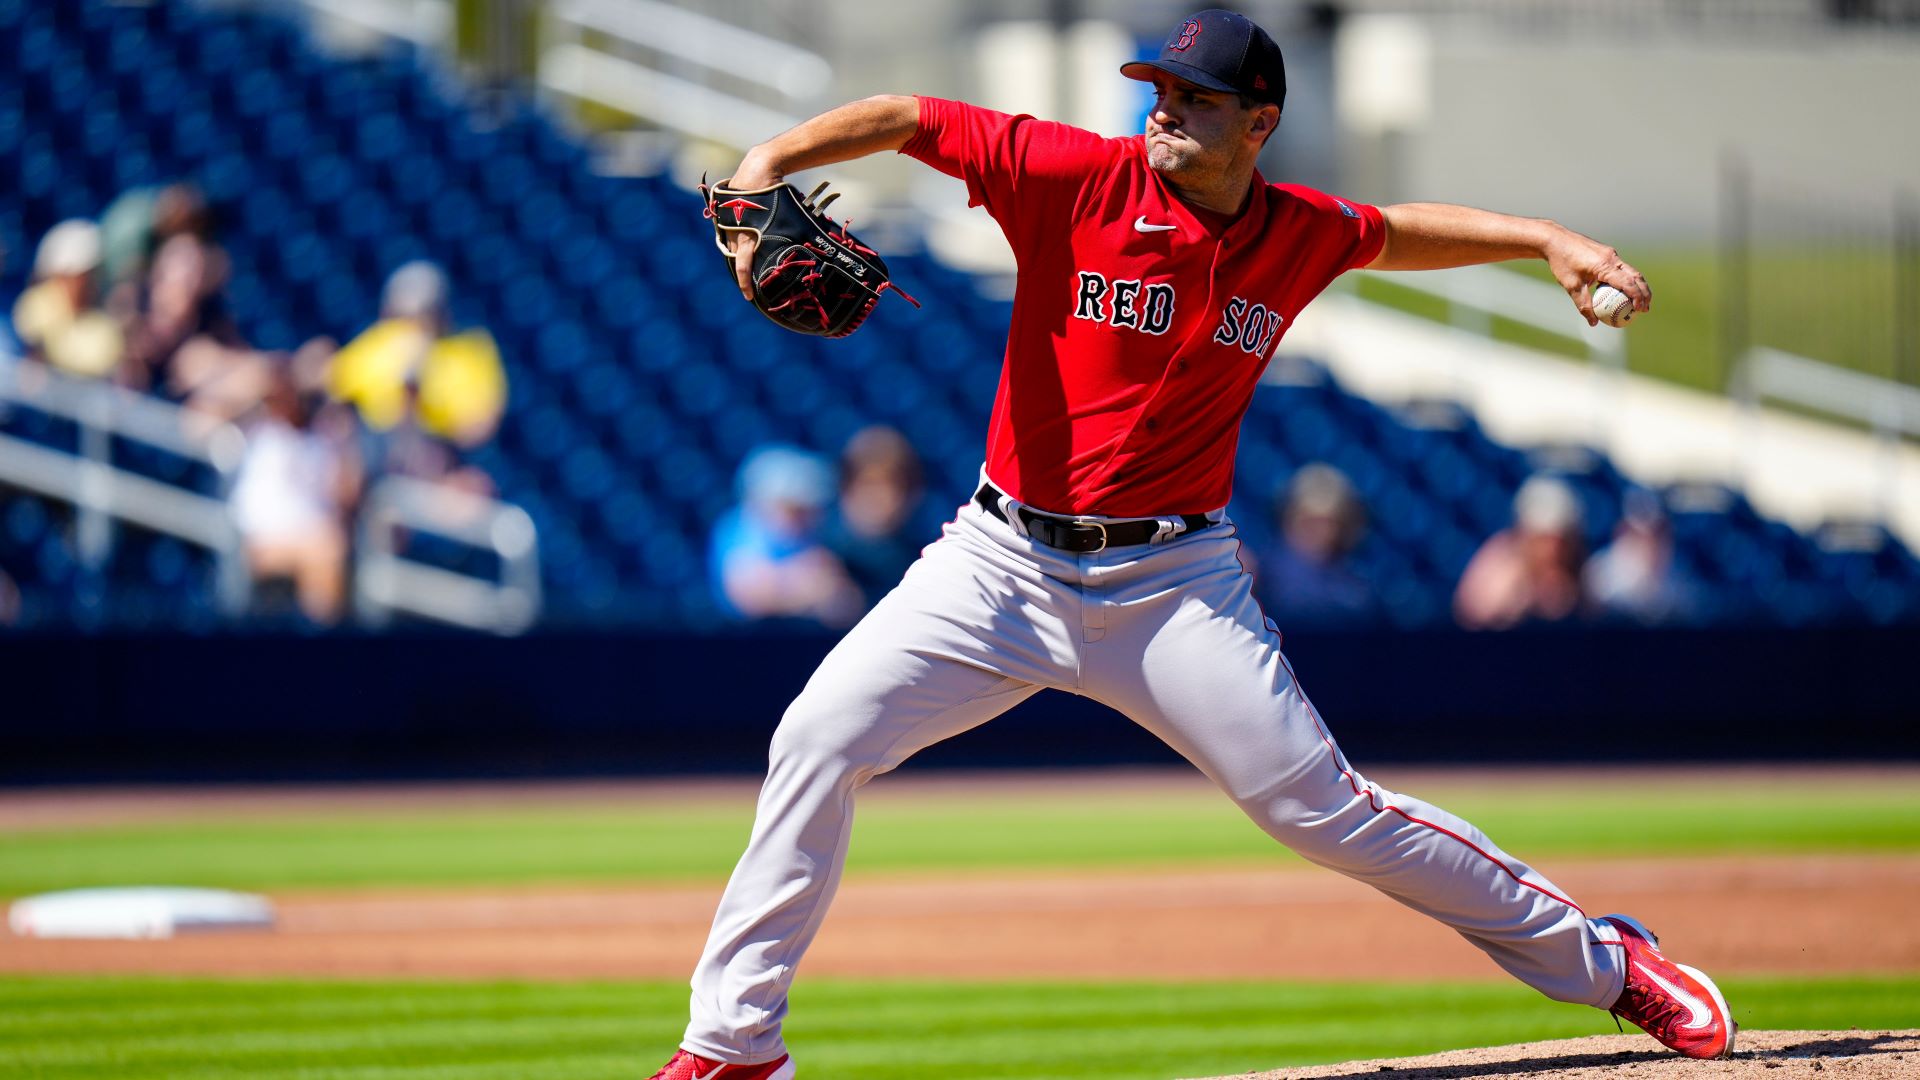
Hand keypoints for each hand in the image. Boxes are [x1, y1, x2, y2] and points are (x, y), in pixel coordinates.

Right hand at [726, 150, 781, 299]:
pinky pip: (731, 235)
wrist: (757, 169)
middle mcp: (736, 232)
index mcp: (749, 236)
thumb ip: (790, 234)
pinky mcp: (726, 218)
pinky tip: (747, 242)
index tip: (749, 297)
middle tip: (753, 283)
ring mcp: (728, 224)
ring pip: (734, 248)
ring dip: (742, 256)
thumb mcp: (786, 216)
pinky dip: (738, 242)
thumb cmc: (774, 193)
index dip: (746, 284)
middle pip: (737, 260)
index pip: (743, 267)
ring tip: (753, 262)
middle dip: (744, 272)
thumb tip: (815, 250)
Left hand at [1543, 227, 1650, 326]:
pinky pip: (1621, 268)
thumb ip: (1583, 304)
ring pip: (1630, 271)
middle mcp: (1612, 257)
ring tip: (1639, 302)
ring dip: (1637, 286)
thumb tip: (1593, 323)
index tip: (1639, 310)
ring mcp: (1610, 254)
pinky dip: (1626, 280)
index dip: (1637, 296)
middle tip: (1645, 309)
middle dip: (1644, 293)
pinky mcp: (1607, 253)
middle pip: (1635, 276)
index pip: (1627, 282)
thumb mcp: (1571, 286)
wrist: (1555, 239)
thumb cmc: (1562, 263)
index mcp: (1605, 265)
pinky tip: (1622, 292)